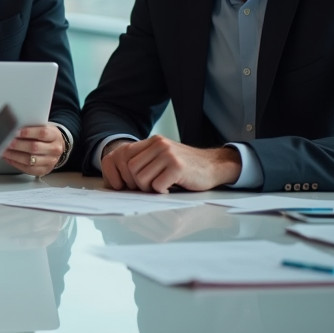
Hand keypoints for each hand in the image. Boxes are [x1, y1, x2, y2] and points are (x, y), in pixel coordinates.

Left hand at [1, 125, 63, 176]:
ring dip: (14, 155)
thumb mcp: (43, 126)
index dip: (27, 132)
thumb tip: (14, 127)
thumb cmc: (46, 136)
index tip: (15, 131)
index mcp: (55, 135)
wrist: (56, 147)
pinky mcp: (44, 170)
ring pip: (30, 160)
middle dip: (17, 145)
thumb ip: (31, 127)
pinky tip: (8, 158)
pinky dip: (15, 163)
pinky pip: (28, 169)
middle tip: (6, 142)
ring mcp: (50, 161)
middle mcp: (54, 149)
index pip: (42, 133)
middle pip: (34, 148)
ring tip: (4, 150)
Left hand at [101, 135, 241, 192]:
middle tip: (149, 188)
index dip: (122, 173)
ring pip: (141, 178)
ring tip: (161, 188)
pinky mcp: (178, 167)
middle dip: (136, 183)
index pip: (123, 155)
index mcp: (152, 141)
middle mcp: (159, 145)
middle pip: (130, 168)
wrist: (214, 166)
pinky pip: (157, 185)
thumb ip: (145, 161)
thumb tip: (119, 179)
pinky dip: (161, 192)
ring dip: (149, 189)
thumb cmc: (185, 167)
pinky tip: (170, 189)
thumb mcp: (163, 157)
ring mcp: (168, 155)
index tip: (128, 184)